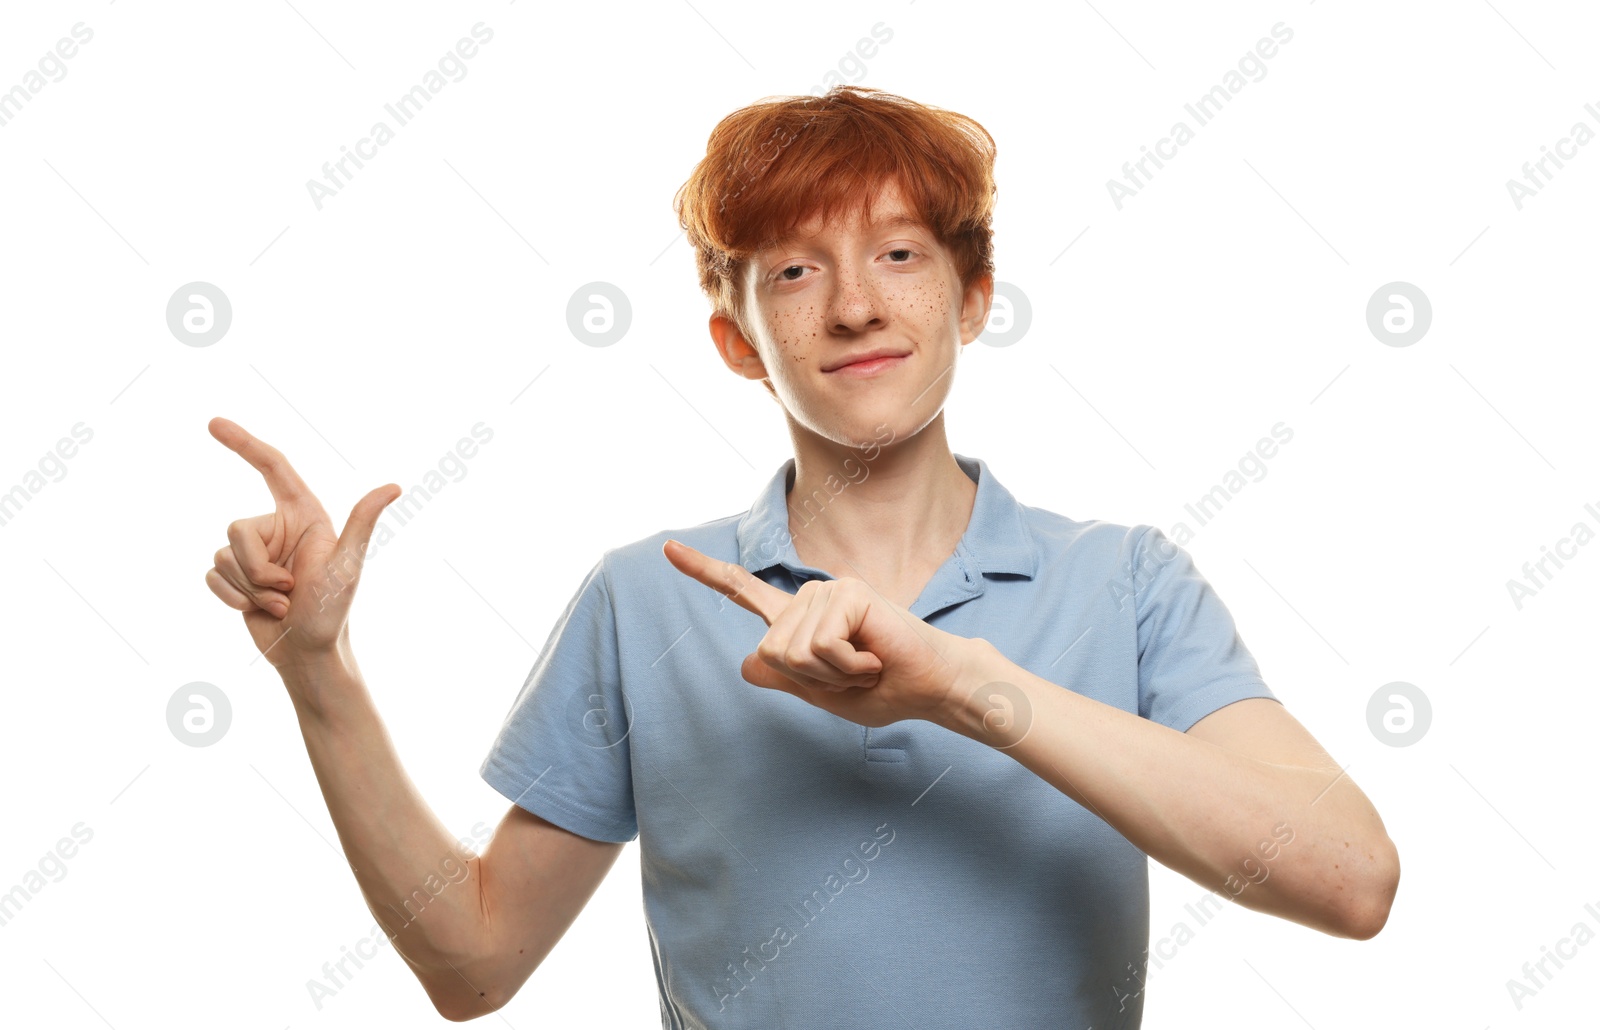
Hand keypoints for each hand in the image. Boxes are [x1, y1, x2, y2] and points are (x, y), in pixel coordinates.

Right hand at [205, 417, 399, 669]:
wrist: (309, 654)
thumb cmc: (332, 611)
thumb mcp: (348, 564)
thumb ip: (362, 521)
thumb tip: (394, 486)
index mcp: (304, 516)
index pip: (272, 468)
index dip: (244, 443)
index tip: (213, 423)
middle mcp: (277, 529)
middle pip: (236, 527)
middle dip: (258, 568)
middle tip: (290, 591)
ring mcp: (255, 554)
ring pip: (223, 555)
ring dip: (250, 588)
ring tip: (282, 604)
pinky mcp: (236, 577)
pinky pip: (212, 575)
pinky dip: (231, 598)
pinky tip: (257, 611)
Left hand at [661, 538, 985, 728]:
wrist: (930, 687)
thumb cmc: (884, 689)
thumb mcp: (822, 694)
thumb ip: (784, 679)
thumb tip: (744, 663)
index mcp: (798, 619)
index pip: (742, 592)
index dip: (703, 572)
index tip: (668, 548)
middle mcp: (809, 598)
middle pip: (769, 652)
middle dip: (810, 680)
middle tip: (852, 675)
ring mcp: (828, 591)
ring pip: (791, 651)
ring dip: (832, 675)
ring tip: (865, 665)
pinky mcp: (848, 593)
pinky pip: (820, 646)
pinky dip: (846, 667)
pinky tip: (873, 658)